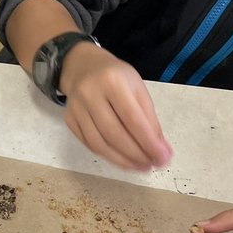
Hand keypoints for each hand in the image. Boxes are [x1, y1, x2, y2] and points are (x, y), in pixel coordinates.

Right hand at [58, 43, 171, 170]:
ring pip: (99, 144)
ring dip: (121, 160)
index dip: (148, 143)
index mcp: (113, 81)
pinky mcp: (69, 119)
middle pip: (114, 134)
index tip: (162, 158)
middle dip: (136, 155)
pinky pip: (88, 144)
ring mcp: (76, 108)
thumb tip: (161, 151)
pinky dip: (107, 156)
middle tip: (152, 165)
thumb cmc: (116, 77)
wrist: (83, 67)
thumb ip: (149, 119)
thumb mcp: (138, 88)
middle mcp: (90, 93)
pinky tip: (122, 159)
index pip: (133, 119)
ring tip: (139, 166)